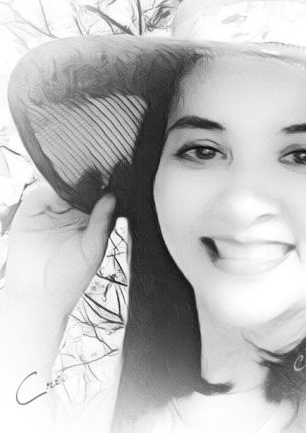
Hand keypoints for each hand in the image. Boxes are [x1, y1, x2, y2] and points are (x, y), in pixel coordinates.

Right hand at [4, 183, 116, 316]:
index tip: (118, 171)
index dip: (108, 184)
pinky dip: (47, 189)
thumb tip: (111, 196)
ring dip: (68, 180)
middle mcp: (73, 210)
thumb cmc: (71, 277)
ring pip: (61, 185)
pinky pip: (39, 193)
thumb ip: (102, 222)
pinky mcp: (31, 210)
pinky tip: (58, 192)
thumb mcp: (92, 249)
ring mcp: (51, 209)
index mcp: (92, 218)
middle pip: (82, 185)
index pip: (101, 194)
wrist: (38, 295)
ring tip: (80, 178)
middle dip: (89, 176)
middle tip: (99, 166)